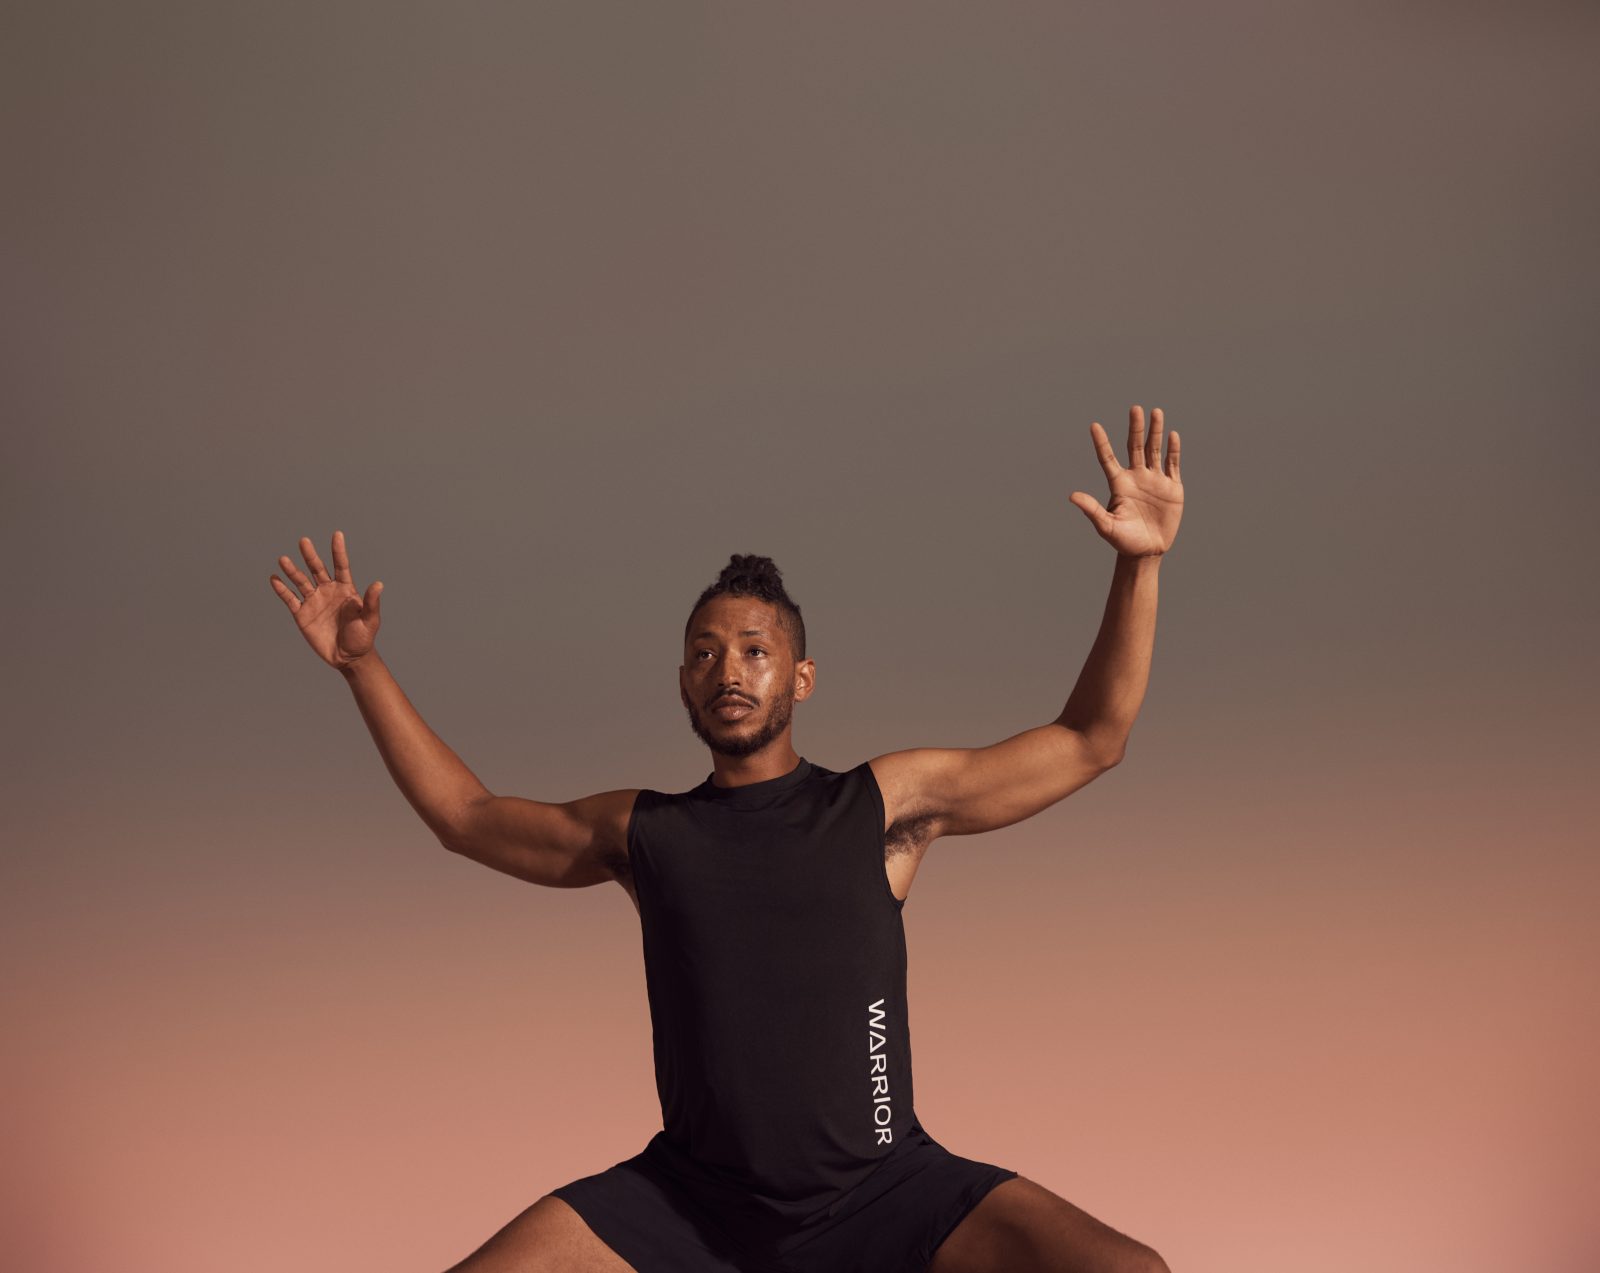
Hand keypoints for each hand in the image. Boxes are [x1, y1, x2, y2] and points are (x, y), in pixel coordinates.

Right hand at [269, 530, 383, 670]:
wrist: (348, 657)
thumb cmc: (363, 637)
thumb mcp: (370, 620)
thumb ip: (371, 602)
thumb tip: (378, 584)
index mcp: (345, 589)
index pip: (341, 566)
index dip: (339, 551)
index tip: (337, 534)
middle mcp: (328, 591)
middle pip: (317, 569)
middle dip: (311, 556)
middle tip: (304, 541)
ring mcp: (314, 601)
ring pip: (301, 581)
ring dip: (292, 571)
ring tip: (283, 559)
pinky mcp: (302, 614)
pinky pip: (290, 599)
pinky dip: (282, 589)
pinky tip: (274, 579)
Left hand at [1069, 404, 1183, 557]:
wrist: (1147, 551)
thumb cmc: (1123, 541)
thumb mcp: (1106, 526)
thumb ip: (1091, 509)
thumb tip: (1072, 496)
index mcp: (1119, 484)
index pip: (1108, 458)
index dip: (1101, 443)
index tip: (1094, 426)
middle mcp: (1136, 477)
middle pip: (1135, 447)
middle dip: (1135, 428)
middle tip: (1135, 408)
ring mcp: (1154, 480)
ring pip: (1154, 450)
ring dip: (1155, 432)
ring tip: (1155, 412)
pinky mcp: (1172, 487)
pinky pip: (1172, 464)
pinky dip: (1173, 450)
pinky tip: (1172, 435)